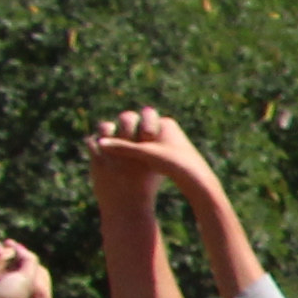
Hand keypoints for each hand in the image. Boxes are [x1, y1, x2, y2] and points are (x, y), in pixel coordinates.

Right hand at [88, 107, 225, 202]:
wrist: (198, 181)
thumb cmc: (173, 164)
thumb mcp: (145, 153)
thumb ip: (122, 146)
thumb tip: (99, 141)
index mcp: (165, 123)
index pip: (141, 116)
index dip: (135, 129)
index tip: (143, 141)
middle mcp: (166, 129)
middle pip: (138, 128)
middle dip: (130, 139)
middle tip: (130, 152)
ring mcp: (164, 143)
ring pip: (140, 142)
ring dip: (132, 150)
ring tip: (126, 160)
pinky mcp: (164, 156)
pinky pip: (145, 153)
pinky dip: (137, 158)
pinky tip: (131, 167)